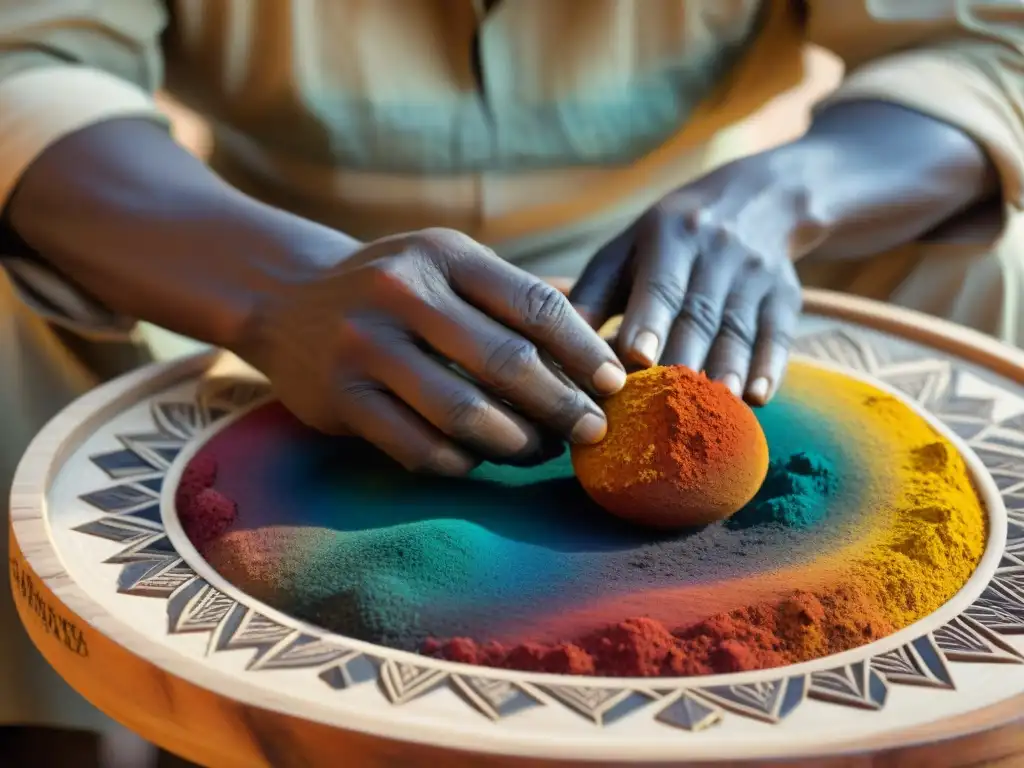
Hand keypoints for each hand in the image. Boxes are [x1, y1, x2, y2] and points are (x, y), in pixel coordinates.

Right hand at [235, 228, 625, 475]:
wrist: (286, 298)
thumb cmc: (394, 286)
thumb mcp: (449, 264)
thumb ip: (518, 292)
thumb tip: (608, 328)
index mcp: (444, 254)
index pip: (534, 305)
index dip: (584, 350)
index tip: (614, 385)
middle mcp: (402, 292)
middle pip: (506, 362)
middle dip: (562, 406)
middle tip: (593, 432)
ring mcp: (365, 345)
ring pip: (464, 414)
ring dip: (516, 442)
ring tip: (541, 451)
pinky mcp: (339, 398)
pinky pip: (418, 448)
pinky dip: (460, 462)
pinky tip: (479, 459)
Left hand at [570, 150, 826, 404]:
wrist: (760, 199)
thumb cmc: (669, 238)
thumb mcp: (628, 250)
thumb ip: (593, 296)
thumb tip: (553, 347)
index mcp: (670, 236)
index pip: (660, 283)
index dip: (650, 319)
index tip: (636, 356)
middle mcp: (717, 252)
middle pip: (700, 313)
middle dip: (683, 358)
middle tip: (663, 407)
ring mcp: (755, 275)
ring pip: (739, 328)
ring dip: (726, 370)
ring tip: (712, 410)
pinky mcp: (785, 297)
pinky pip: (777, 335)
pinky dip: (769, 367)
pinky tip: (757, 398)